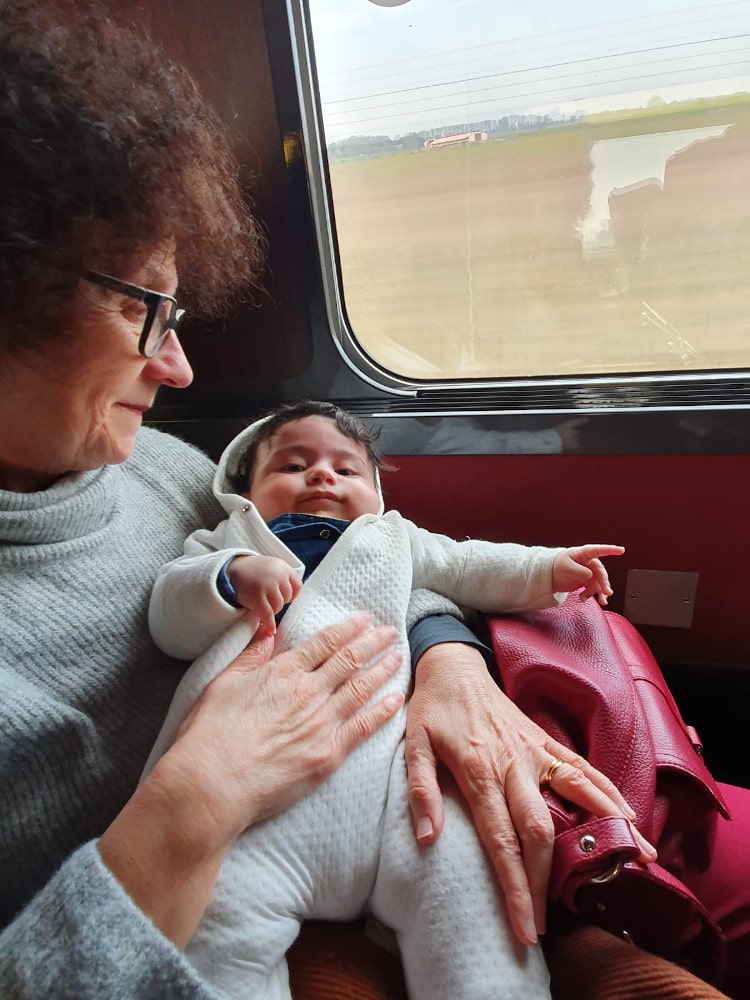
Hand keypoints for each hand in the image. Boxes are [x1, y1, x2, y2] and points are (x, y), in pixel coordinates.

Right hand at [99, 614, 402, 946]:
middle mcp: (307, 692)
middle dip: (373, 643)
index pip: (324, 643)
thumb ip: (250, 655)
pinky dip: (383, 711)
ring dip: (382, 670)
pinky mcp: (328, 754)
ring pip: (361, 688)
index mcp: (282, 672)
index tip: (365, 619)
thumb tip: (267, 628)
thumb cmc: (209, 735)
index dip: (348, 629)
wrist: (211, 783)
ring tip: (398, 656)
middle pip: (349, 660)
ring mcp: (321, 723)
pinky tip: (395, 700)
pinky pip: (364, 727)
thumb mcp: (223, 683)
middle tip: (390, 631)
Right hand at [228, 554, 301, 633]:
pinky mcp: (257, 597)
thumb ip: (284, 578)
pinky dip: (270, 624)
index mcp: (282, 567)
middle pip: (287, 598)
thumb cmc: (255, 572)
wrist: (232, 570)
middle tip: (268, 601)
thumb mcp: (272, 567)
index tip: (284, 598)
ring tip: (262, 606)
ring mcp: (266, 586)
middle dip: (279, 602)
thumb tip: (296, 598)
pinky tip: (271, 631)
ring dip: (271, 610)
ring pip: (278, 607)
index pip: (297, 586)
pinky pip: (268, 615)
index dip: (292, 595)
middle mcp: (276, 575)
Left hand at [404, 642, 654, 946]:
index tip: (524, 927)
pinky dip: (608, 792)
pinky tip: (630, 817)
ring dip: (605, 832)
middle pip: (539, 831)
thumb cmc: (431, 709)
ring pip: (579, 796)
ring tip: (634, 867)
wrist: (454, 665)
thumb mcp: (413, 744)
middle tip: (547, 925)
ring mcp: (536, 751)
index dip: (515, 887)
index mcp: (479, 770)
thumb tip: (427, 838)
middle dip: (545, 882)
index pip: (501, 840)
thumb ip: (420, 790)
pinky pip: (583, 769)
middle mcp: (514, 763)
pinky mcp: (547, 742)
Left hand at [552, 544, 623, 604]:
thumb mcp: (567, 567)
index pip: (598, 550)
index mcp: (583, 554)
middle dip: (604, 583)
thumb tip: (591, 577)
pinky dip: (591, 595)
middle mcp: (588, 562)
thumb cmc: (556, 566)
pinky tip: (584, 599)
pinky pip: (593, 588)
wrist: (549, 575)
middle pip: (600, 572)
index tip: (621, 550)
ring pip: (599, 582)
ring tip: (602, 601)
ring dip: (600, 592)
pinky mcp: (586, 581)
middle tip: (607, 592)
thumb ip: (581, 571)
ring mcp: (588, 572)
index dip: (610, 550)